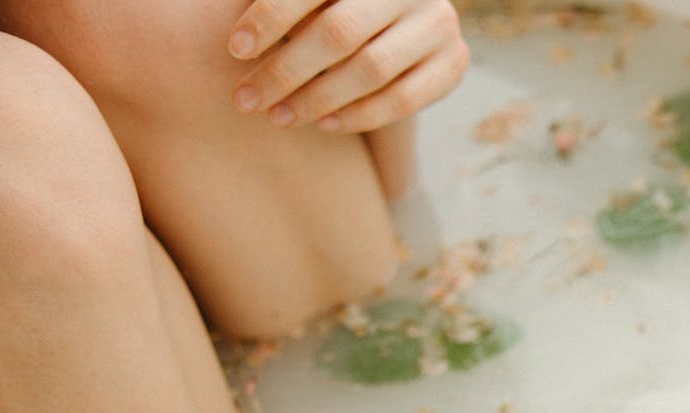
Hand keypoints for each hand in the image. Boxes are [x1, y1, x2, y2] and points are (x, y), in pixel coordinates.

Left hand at [229, 0, 467, 133]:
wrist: (399, 23)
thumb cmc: (333, 6)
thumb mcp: (312, 1)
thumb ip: (281, 6)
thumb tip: (234, 27)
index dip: (271, 16)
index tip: (235, 49)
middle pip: (340, 32)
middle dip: (286, 69)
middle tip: (246, 98)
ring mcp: (438, 23)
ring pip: (372, 69)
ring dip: (317, 99)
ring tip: (278, 115)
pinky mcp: (454, 62)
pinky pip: (404, 99)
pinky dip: (359, 116)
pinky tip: (323, 124)